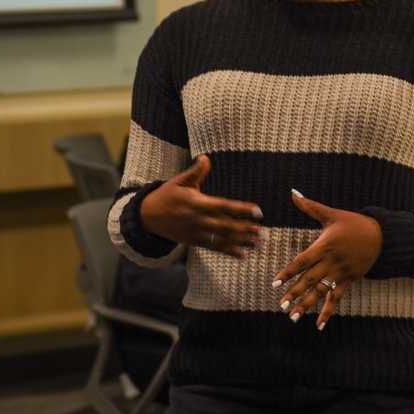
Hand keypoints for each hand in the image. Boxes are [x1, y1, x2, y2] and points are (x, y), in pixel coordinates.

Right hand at [136, 155, 263, 257]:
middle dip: (246, 230)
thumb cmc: (166, 196)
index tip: (257, 211)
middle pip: (227, 226)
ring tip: (260, 244)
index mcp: (197, 203)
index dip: (241, 209)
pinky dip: (230, 252)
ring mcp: (197, 233)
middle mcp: (199, 220)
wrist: (148, 217)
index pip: (224, 206)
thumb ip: (195, 171)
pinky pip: (215, 248)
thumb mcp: (179, 181)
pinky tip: (244, 256)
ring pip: (223, 239)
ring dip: (243, 242)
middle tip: (264, 232)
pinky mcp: (196, 242)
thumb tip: (206, 157)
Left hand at [274, 190, 381, 329]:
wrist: (381, 236)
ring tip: (293, 317)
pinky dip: (328, 312)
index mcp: (323, 247)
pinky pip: (336, 299)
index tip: (275, 283)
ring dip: (307, 305)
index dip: (288, 272)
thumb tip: (293, 193)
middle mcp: (330, 263)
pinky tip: (318, 325)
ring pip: (321, 292)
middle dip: (294, 293)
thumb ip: (310, 206)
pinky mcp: (348, 281)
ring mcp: (340, 274)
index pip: (301, 262)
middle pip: (309, 280)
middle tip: (281, 305)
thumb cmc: (354, 223)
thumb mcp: (331, 214)